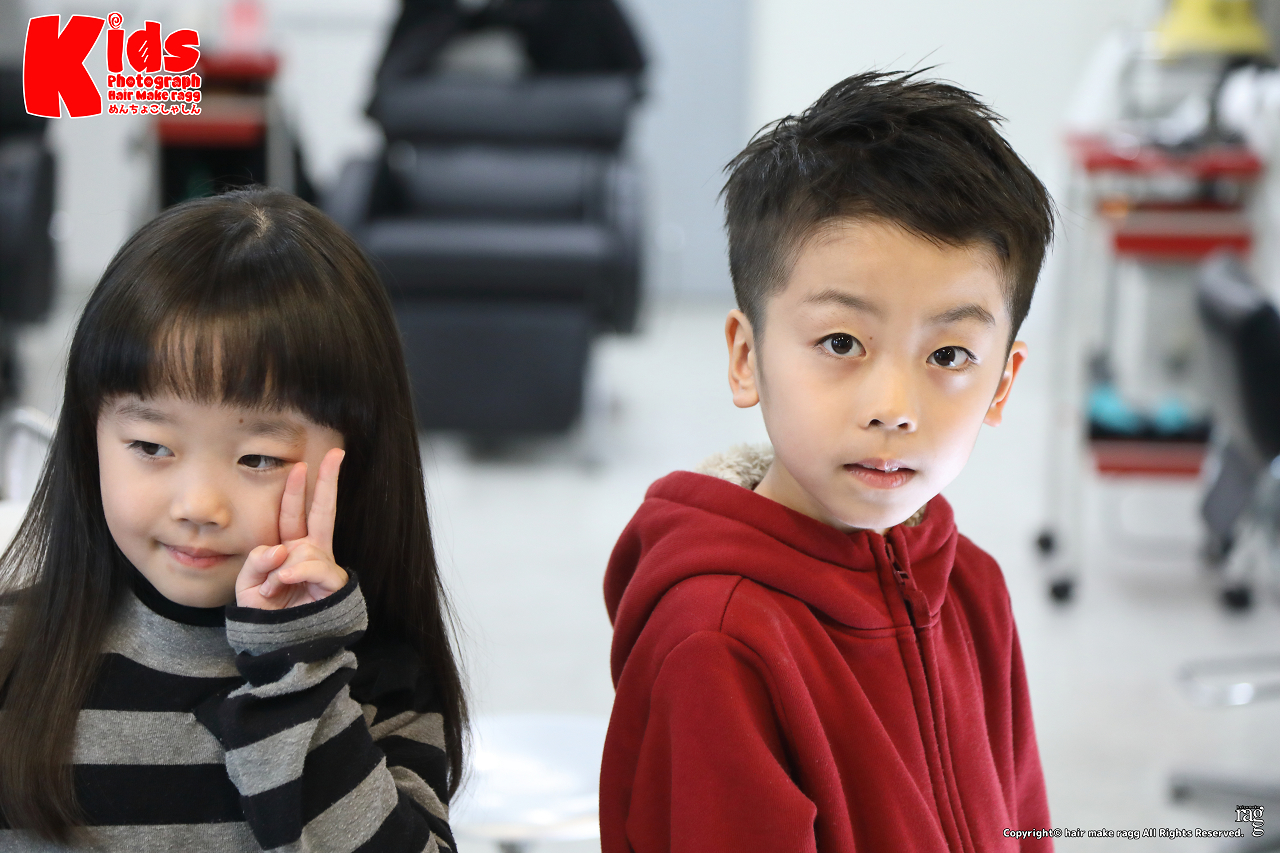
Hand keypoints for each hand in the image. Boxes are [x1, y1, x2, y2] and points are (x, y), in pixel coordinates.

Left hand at [236, 447, 347, 609]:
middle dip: (328, 482)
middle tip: (336, 455)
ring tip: (273, 589)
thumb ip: (256, 562)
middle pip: (322, 511)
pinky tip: (284, 580)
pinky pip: (314, 566)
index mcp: (290, 550)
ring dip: (281, 567)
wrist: (281, 647)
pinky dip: (296, 571)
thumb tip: (279, 549)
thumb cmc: (266, 618)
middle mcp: (310, 553)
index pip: (293, 514)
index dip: (296, 490)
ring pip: (306, 546)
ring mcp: (322, 567)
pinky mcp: (332, 584)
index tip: (300, 464)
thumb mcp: (247, 588)